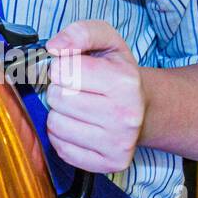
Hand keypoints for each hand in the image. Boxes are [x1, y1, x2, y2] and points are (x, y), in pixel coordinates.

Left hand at [43, 20, 144, 173]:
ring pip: (56, 125)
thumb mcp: (106, 40)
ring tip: (78, 108)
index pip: (62, 70)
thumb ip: (79, 32)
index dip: (61, 67)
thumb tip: (54, 47)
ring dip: (59, 114)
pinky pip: (62, 149)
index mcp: (125, 81)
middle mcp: (126, 116)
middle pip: (58, 98)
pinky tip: (80, 126)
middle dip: (59, 90)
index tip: (73, 69)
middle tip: (76, 90)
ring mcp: (120, 144)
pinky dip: (63, 137)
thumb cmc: (117, 71)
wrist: (143, 107)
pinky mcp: (110, 164)